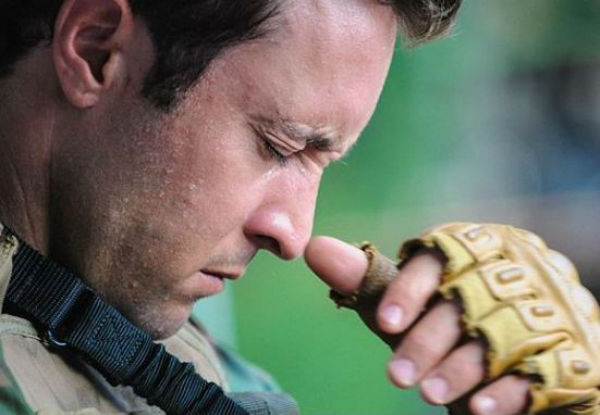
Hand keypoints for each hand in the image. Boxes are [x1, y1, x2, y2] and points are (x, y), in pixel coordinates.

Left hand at [305, 236, 530, 414]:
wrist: (528, 347)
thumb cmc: (455, 319)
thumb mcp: (413, 303)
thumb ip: (370, 280)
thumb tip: (313, 249)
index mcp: (476, 246)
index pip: (440, 256)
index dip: (411, 288)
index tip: (384, 321)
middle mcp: (513, 269)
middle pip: (467, 300)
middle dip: (429, 340)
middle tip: (396, 376)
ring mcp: (548, 307)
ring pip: (502, 334)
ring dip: (462, 366)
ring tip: (429, 394)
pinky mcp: (572, 351)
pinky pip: (543, 370)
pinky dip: (507, 390)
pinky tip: (478, 409)